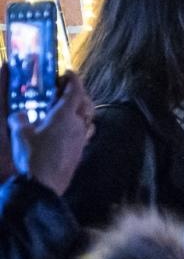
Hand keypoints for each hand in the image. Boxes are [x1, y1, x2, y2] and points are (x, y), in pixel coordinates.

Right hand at [10, 72, 93, 194]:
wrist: (44, 186)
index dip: (73, 80)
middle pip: (86, 103)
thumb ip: (19, 120)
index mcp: (64, 116)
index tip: (69, 73)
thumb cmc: (32, 157)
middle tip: (67, 90)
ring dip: (82, 110)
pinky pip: (86, 132)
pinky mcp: (81, 151)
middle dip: (79, 94)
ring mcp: (82, 139)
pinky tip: (70, 129)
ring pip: (89, 118)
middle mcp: (78, 125)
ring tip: (69, 108)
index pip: (75, 92)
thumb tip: (19, 114)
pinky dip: (81, 125)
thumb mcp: (20, 135)